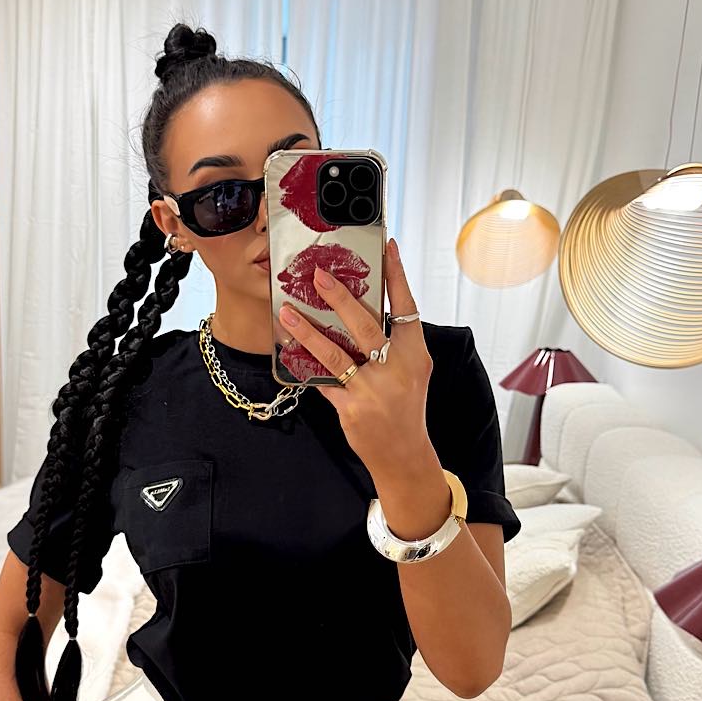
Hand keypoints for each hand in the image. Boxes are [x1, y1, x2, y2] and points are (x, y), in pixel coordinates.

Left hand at [277, 238, 432, 480]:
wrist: (403, 453)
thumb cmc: (405, 407)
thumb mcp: (411, 371)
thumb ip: (394, 343)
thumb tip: (363, 309)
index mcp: (414, 354)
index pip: (406, 308)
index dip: (397, 276)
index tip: (388, 247)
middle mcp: (396, 369)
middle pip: (364, 325)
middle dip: (339, 297)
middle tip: (319, 275)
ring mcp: (373, 390)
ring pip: (335, 353)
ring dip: (307, 331)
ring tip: (287, 312)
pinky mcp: (351, 408)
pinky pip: (323, 381)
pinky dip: (304, 365)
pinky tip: (287, 349)